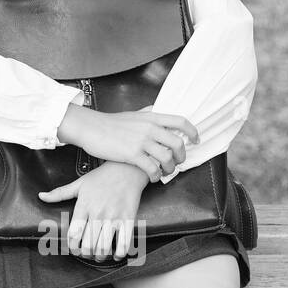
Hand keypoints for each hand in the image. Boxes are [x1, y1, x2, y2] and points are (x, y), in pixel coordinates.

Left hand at [38, 161, 147, 260]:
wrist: (127, 169)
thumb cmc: (101, 177)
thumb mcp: (79, 183)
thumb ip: (59, 193)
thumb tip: (40, 196)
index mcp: (84, 205)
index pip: (74, 233)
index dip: (72, 246)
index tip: (73, 247)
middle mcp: (98, 213)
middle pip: (88, 244)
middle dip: (85, 254)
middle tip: (86, 254)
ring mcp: (114, 217)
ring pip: (104, 247)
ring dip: (100, 256)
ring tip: (98, 255)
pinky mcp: (128, 219)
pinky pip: (124, 243)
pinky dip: (119, 254)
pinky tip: (116, 254)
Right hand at [57, 102, 198, 181]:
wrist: (91, 128)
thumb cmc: (110, 123)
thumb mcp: (133, 114)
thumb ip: (147, 113)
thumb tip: (156, 109)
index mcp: (152, 117)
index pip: (181, 121)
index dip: (193, 131)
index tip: (196, 140)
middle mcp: (150, 128)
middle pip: (178, 143)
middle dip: (181, 156)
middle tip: (178, 162)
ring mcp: (142, 141)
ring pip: (167, 158)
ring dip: (169, 169)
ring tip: (164, 172)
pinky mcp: (132, 155)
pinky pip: (152, 169)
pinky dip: (155, 176)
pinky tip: (152, 177)